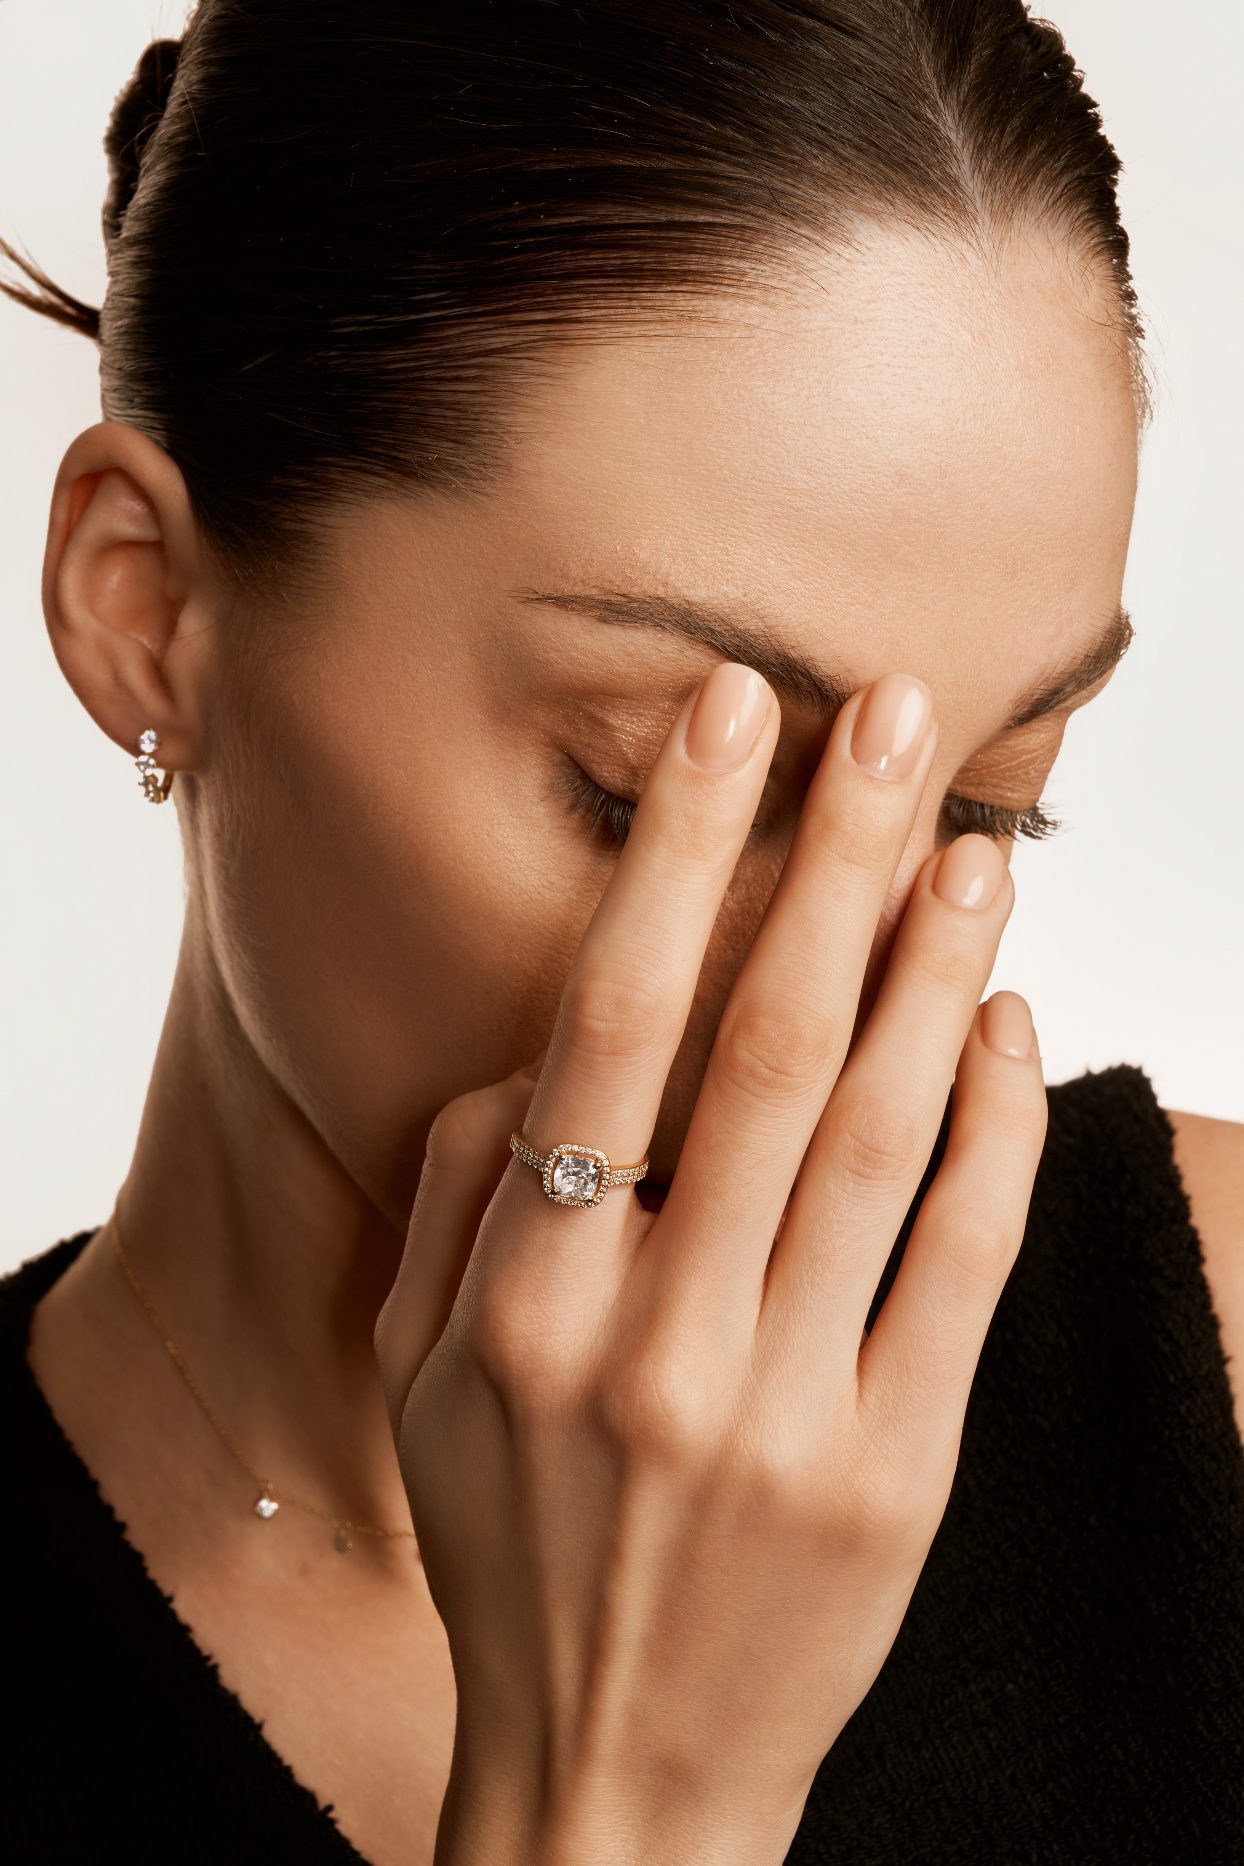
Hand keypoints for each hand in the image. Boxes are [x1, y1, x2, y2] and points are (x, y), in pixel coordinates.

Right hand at [376, 664, 1045, 1863]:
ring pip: (875, 1135)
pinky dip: (989, 1129)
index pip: (609, 1025)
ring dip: (930, 970)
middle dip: (830, 858)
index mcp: (520, 1297)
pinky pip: (957, 1262)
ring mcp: (779, 1408)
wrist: (616, 1772)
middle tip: (889, 721)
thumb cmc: (514, 1544)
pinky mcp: (893, 1469)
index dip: (679, 854)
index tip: (731, 724)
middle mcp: (647, 1339)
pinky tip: (999, 1028)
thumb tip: (543, 1043)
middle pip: (763, 1046)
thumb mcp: (417, 1373)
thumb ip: (457, 1191)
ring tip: (969, 847)